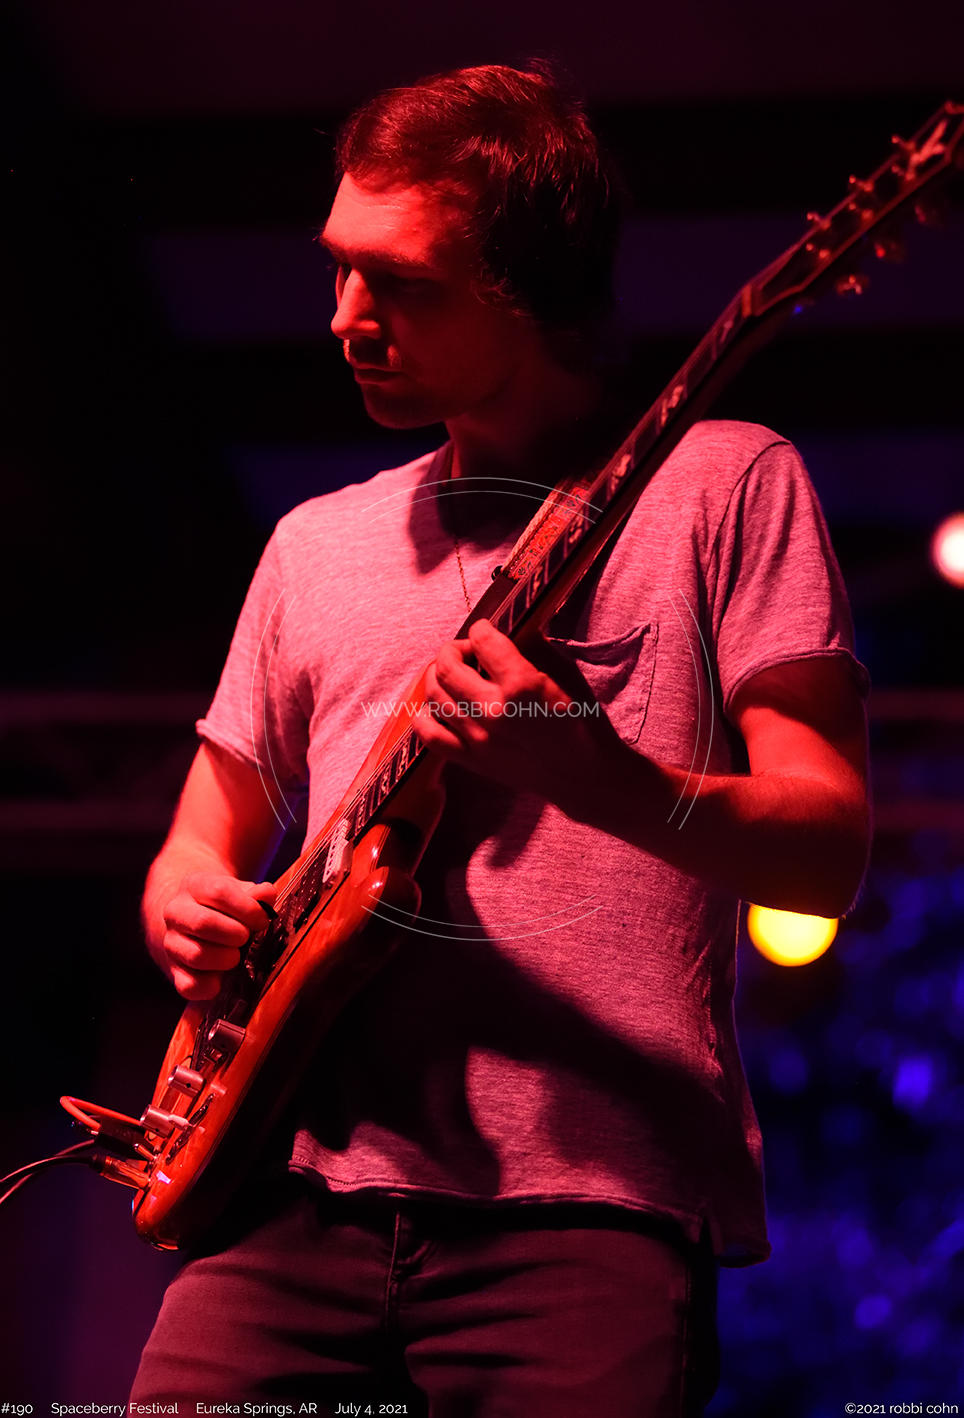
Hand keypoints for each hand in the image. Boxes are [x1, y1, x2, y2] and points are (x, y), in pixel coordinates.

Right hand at [161, 873, 276, 1000]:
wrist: (194, 920)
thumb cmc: (224, 907)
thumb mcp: (240, 892)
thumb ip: (256, 894)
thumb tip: (266, 894)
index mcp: (194, 886)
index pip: (218, 892)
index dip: (247, 908)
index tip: (262, 919)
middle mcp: (175, 912)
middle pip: (203, 923)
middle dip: (236, 934)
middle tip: (247, 938)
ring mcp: (171, 942)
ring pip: (196, 955)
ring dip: (225, 959)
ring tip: (236, 956)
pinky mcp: (173, 971)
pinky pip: (190, 986)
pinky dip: (212, 986)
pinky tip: (223, 977)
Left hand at [417, 618, 621, 814]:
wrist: (584, 776)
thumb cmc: (582, 722)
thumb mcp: (566, 674)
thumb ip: (534, 647)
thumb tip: (510, 628)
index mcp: (521, 685)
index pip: (482, 640)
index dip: (482, 629)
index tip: (486, 631)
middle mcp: (494, 710)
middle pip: (447, 666)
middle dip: (453, 649)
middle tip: (467, 651)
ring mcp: (479, 739)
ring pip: (434, 695)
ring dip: (438, 676)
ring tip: (454, 674)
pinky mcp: (472, 761)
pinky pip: (429, 734)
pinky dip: (425, 715)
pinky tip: (439, 706)